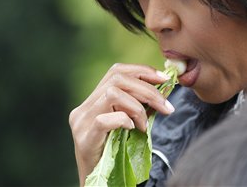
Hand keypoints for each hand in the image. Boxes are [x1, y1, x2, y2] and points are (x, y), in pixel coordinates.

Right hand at [68, 63, 174, 185]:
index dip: (141, 70)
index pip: (116, 71)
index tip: (164, 79)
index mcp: (93, 100)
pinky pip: (105, 119)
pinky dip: (124, 120)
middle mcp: (84, 107)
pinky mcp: (84, 138)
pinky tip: (132, 129)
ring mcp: (81, 122)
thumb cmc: (115, 154)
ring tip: (144, 124)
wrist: (99, 183)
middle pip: (116, 79)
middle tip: (165, 105)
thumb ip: (139, 105)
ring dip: (137, 107)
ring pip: (112, 94)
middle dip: (147, 89)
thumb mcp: (129, 124)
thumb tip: (164, 87)